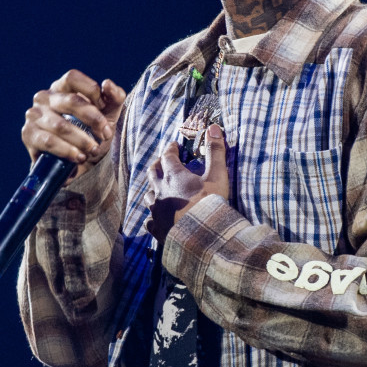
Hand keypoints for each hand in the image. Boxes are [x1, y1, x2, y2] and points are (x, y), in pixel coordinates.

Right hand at [22, 69, 126, 181]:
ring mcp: (34, 116)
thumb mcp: (108, 114)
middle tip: (106, 135)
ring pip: (61, 125)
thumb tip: (107, 84)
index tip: (104, 108)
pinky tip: (79, 157)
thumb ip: (114, 97)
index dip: (91, 90)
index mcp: (61, 87)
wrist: (77, 162)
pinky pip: (49, 142)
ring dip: (82, 140)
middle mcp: (44, 98)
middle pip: (70, 101)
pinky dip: (67, 150)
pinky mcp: (28, 135)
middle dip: (93, 119)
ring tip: (94, 150)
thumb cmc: (91, 131)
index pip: (72, 78)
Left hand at [144, 123, 229, 242]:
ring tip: (159, 190)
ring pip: (148, 195)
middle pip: (153, 173)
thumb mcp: (217, 176)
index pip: (167, 156)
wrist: (200, 238)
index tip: (174, 146)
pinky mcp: (156, 228)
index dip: (171, 149)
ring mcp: (156, 210)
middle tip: (163, 162)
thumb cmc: (209, 205)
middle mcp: (160, 191)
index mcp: (173, 176)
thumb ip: (215, 151)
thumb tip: (214, 128)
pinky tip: (157, 218)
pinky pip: (150, 220)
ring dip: (153, 190)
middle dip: (158, 165)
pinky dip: (153, 216)